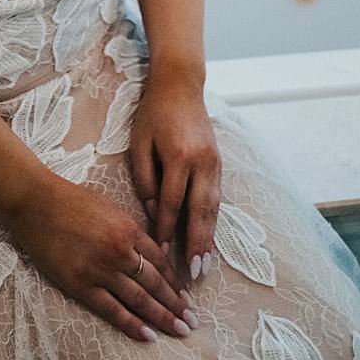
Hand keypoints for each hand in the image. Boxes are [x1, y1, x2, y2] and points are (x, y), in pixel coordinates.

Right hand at [2, 173, 196, 342]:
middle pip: (155, 283)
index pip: (160, 261)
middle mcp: (120, 250)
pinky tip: (148, 336)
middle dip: (176, 304)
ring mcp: (101, 269)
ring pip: (140, 298)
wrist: (36, 202)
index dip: (175, 281)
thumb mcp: (110, 208)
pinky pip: (112, 309)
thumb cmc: (71, 200)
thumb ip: (130, 231)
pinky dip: (132, 324)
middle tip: (192, 322)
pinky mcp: (81, 284)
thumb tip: (148, 252)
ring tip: (179, 331)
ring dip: (162, 317)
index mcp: (129, 228)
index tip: (186, 297)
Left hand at [129, 62, 221, 283]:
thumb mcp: (139, 142)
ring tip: (205, 265)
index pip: (173, 202)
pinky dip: (214, 220)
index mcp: (179, 156)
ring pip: (214, 208)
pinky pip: (218, 197)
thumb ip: (145, 178)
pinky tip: (210, 238)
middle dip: (197, 244)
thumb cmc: (153, 113)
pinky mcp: (219, 162)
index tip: (162, 253)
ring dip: (210, 238)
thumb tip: (155, 212)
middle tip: (194, 274)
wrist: (180, 85)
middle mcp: (202, 162)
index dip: (167, 229)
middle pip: (200, 211)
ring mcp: (215, 163)